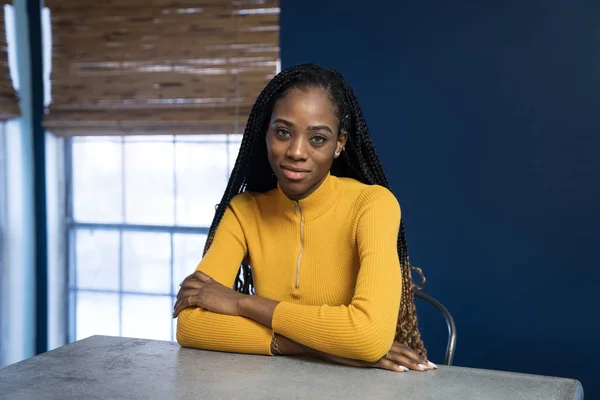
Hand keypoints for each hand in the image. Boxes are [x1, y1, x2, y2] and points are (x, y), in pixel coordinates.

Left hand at [173, 271, 244, 317]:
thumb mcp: (229, 294)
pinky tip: (175, 314)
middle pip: (187, 283)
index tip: (183, 283)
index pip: (198, 274)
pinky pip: (185, 302)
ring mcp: (204, 291)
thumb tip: (224, 300)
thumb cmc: (238, 302)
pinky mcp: (202, 299)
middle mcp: (207, 285)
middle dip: (180, 290)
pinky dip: (178, 307)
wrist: (240, 303)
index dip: (189, 278)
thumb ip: (222, 295)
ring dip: (177, 301)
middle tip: (177, 298)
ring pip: (184, 292)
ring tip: (174, 309)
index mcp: (213, 282)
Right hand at [321, 341, 436, 371]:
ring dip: (411, 364)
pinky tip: (402, 372)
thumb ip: (376, 346)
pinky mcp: (366, 357)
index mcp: (382, 340)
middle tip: (433, 367)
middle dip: (419, 360)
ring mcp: (374, 350)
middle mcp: (380, 343)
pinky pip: (382, 362)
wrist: (329, 336)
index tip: (427, 360)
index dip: (416, 354)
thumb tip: (386, 351)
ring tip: (423, 370)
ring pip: (397, 358)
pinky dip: (393, 367)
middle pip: (404, 352)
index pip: (403, 347)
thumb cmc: (346, 339)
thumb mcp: (365, 342)